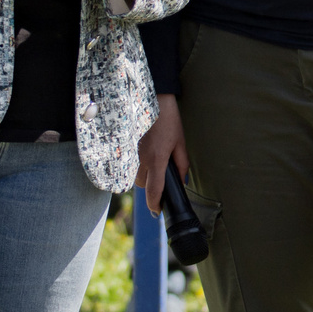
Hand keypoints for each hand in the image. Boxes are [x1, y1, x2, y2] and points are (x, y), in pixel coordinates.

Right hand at [137, 94, 188, 212]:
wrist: (153, 99)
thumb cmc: (169, 120)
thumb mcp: (180, 142)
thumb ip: (182, 164)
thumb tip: (183, 181)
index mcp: (157, 159)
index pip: (153, 189)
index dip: (154, 204)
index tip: (157, 212)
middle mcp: (141, 158)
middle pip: (142, 185)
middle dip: (151, 188)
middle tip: (162, 183)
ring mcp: (133, 153)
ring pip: (136, 175)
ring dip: (145, 177)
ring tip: (156, 167)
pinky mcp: (128, 146)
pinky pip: (132, 164)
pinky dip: (139, 167)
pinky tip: (148, 158)